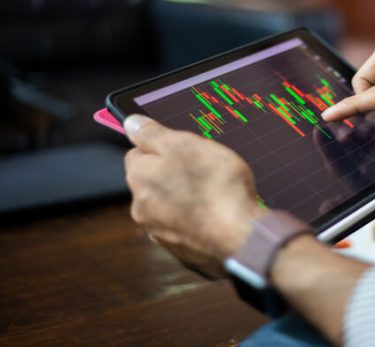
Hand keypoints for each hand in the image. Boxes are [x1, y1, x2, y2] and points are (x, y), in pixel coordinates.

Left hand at [123, 115, 265, 278]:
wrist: (242, 238)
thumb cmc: (216, 186)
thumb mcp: (185, 145)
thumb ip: (153, 134)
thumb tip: (130, 123)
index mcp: (139, 178)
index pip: (138, 154)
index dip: (163, 148)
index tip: (186, 149)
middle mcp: (141, 209)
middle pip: (155, 182)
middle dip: (175, 175)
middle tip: (206, 170)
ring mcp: (161, 235)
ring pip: (170, 207)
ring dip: (188, 200)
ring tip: (217, 195)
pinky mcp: (183, 253)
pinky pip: (188, 229)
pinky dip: (200, 222)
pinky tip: (220, 217)